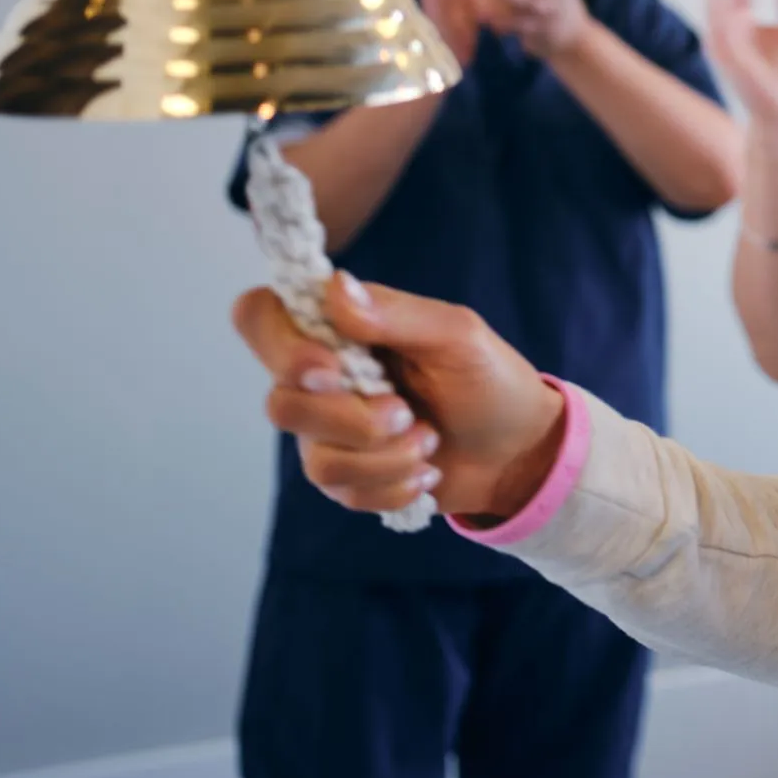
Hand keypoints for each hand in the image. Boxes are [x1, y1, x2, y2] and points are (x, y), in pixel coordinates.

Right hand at [234, 276, 568, 520]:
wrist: (517, 450)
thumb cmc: (490, 379)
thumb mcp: (456, 335)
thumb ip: (395, 313)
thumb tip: (333, 287)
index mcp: (340, 327)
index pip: (260, 316)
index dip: (279, 346)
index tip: (330, 367)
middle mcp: (321, 376)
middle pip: (280, 404)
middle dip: (351, 420)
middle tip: (406, 414)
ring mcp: (328, 430)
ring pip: (314, 457)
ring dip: (385, 457)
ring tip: (428, 441)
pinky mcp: (345, 474)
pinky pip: (341, 490)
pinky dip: (392, 484)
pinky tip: (425, 471)